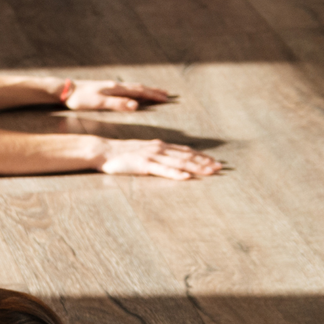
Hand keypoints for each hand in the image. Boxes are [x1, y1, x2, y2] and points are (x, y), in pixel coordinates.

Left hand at [61, 79, 174, 111]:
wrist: (66, 90)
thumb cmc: (80, 98)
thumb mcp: (99, 103)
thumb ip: (117, 104)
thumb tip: (136, 105)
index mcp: (117, 89)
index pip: (140, 91)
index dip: (153, 95)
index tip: (166, 99)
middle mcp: (116, 85)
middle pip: (139, 87)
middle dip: (154, 91)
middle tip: (167, 95)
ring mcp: (111, 86)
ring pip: (133, 87)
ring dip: (146, 90)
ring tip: (155, 92)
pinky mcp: (106, 88)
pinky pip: (126, 88)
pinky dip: (135, 90)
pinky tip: (133, 93)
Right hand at [96, 138, 222, 179]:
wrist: (103, 151)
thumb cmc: (121, 154)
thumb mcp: (142, 152)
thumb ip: (157, 155)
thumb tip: (170, 160)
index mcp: (161, 146)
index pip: (186, 151)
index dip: (202, 156)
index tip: (215, 162)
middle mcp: (160, 149)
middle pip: (187, 156)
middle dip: (204, 162)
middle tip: (220, 168)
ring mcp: (152, 156)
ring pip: (179, 162)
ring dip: (196, 167)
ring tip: (210, 172)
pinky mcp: (144, 164)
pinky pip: (163, 170)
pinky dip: (176, 174)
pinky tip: (187, 177)